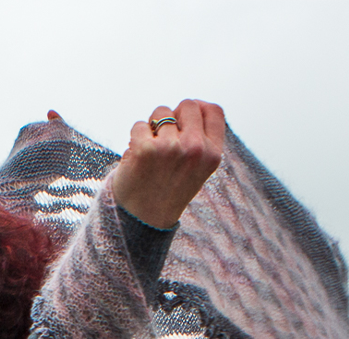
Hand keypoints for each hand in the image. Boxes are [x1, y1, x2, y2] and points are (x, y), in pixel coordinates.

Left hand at [111, 100, 224, 228]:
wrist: (142, 222)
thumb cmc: (166, 192)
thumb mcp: (196, 169)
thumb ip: (200, 140)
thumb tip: (191, 106)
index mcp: (212, 155)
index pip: (214, 111)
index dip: (198, 109)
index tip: (184, 118)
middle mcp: (195, 149)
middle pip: (187, 105)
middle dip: (174, 117)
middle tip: (164, 140)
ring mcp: (170, 148)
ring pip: (161, 112)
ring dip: (152, 128)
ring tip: (151, 154)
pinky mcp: (145, 149)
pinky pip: (138, 126)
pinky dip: (135, 139)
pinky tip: (137, 160)